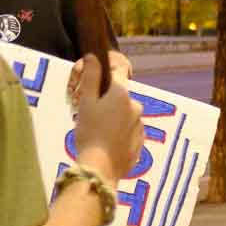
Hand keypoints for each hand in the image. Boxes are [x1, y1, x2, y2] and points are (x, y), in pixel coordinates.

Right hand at [71, 51, 144, 181]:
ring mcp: (140, 126)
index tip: (99, 76)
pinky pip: (128, 134)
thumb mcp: (86, 102)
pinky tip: (106, 146)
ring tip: (97, 134)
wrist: (100, 168)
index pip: (119, 72)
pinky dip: (119, 136)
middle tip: (91, 116)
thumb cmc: (89, 132)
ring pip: (125, 116)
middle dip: (107, 103)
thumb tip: (93, 56)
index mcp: (122, 94)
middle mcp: (135, 107)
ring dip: (114, 120)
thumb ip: (91, 77)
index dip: (109, 71)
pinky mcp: (140, 144)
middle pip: (120, 97)